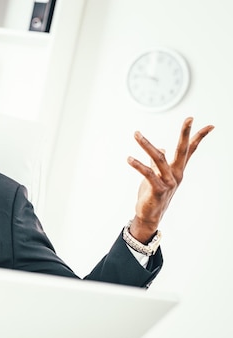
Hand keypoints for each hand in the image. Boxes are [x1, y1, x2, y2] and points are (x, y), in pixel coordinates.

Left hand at [127, 117, 213, 242]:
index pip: (190, 150)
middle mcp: (176, 174)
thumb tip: (161, 148)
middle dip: (185, 134)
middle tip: (190, 119)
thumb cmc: (152, 195)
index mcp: (177, 170)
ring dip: (146, 145)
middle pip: (182, 150)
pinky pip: (148, 174)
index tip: (210, 125)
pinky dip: (138, 165)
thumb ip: (158, 163)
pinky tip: (129, 158)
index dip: (198, 137)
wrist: (149, 216)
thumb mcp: (156, 176)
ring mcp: (168, 182)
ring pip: (159, 158)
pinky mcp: (158, 190)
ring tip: (136, 134)